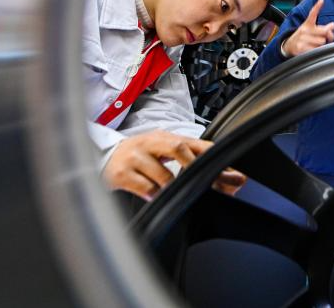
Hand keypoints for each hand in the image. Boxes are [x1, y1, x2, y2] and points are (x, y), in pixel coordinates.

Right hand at [102, 130, 246, 198]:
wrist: (102, 158)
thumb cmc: (139, 156)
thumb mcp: (162, 152)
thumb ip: (189, 161)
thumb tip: (225, 180)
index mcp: (165, 137)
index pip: (195, 143)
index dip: (213, 156)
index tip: (231, 172)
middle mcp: (151, 143)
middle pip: (178, 148)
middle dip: (195, 166)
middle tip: (207, 184)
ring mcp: (135, 157)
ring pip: (162, 172)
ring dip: (173, 186)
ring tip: (177, 193)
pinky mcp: (121, 173)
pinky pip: (143, 187)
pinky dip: (153, 194)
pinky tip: (156, 197)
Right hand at [282, 0, 333, 57]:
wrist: (289, 45)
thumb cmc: (304, 37)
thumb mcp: (311, 30)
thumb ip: (323, 29)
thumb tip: (332, 27)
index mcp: (308, 24)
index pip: (313, 13)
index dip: (318, 6)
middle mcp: (304, 29)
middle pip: (324, 31)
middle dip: (328, 35)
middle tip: (327, 37)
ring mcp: (302, 38)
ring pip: (322, 42)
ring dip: (322, 44)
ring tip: (316, 44)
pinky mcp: (301, 47)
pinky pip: (316, 49)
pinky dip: (317, 50)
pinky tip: (312, 49)